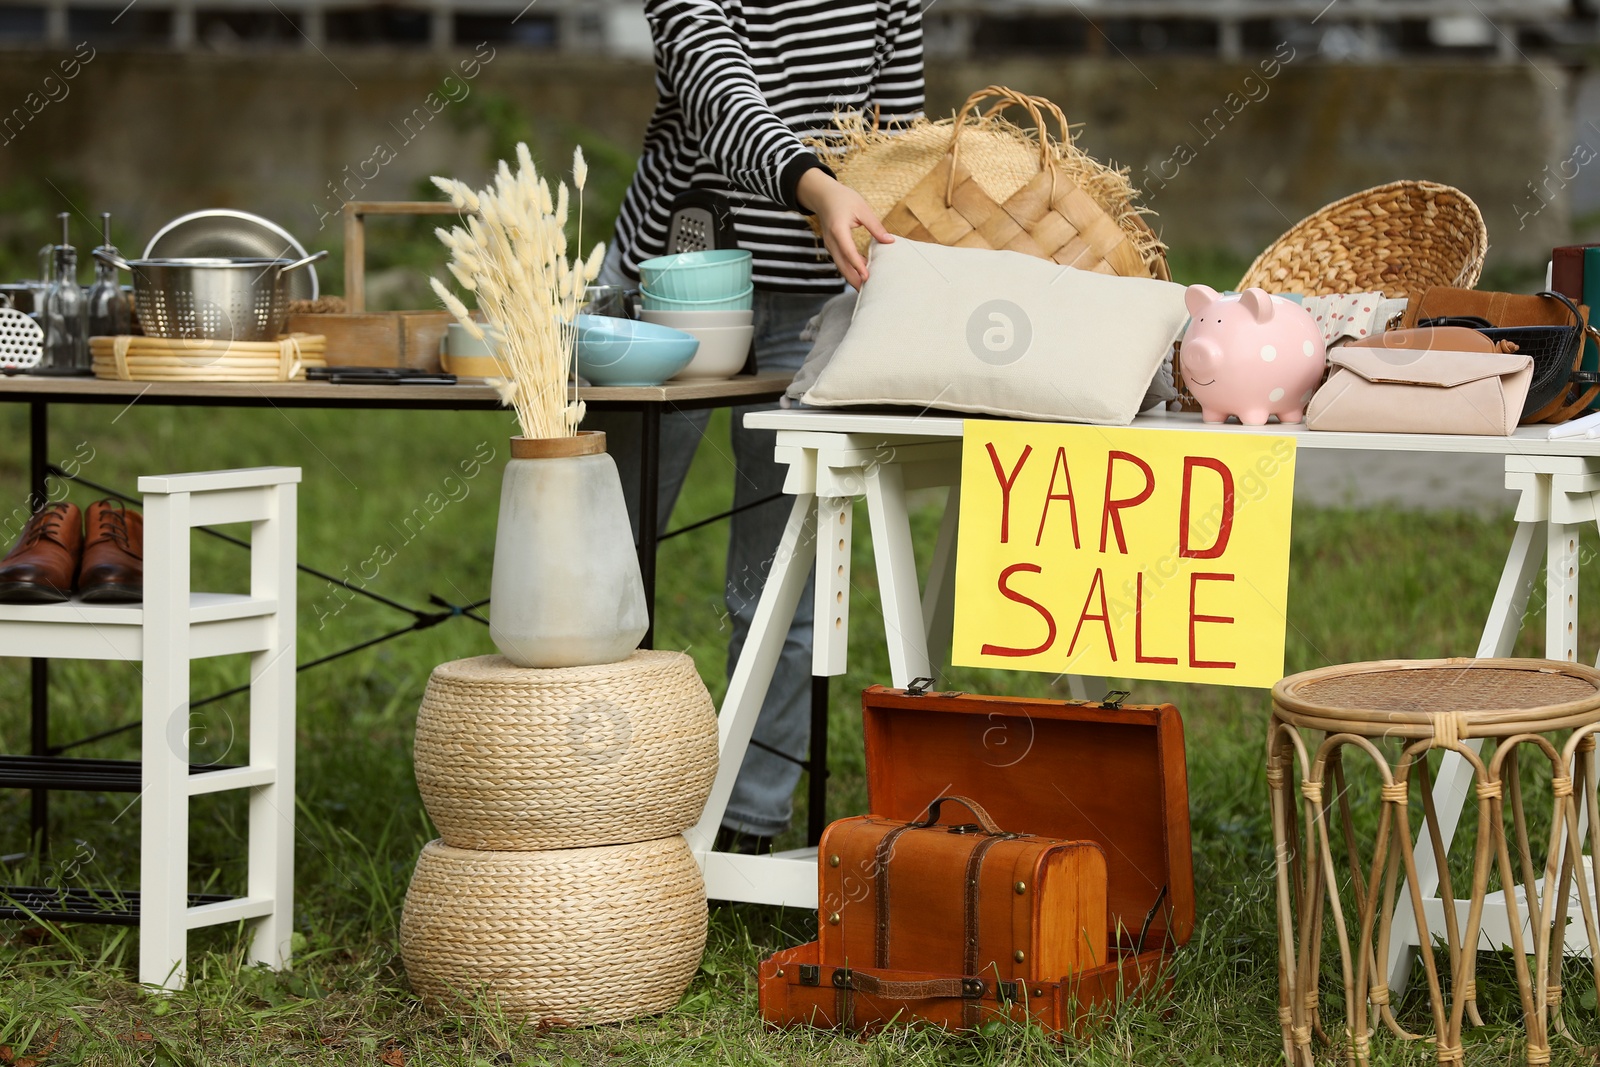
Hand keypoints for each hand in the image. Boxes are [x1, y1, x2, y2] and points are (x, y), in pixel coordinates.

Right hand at [797, 168, 892, 287]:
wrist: (823, 195)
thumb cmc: (843, 199)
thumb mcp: (862, 208)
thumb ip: (875, 226)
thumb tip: (890, 241)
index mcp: (838, 229)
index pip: (848, 251)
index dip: (857, 265)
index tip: (867, 277)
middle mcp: (831, 241)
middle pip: (842, 265)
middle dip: (854, 280)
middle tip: (868, 293)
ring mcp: (830, 245)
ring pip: (841, 266)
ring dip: (853, 277)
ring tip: (867, 289)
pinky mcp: (832, 247)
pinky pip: (841, 261)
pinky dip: (850, 269)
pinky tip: (863, 274)